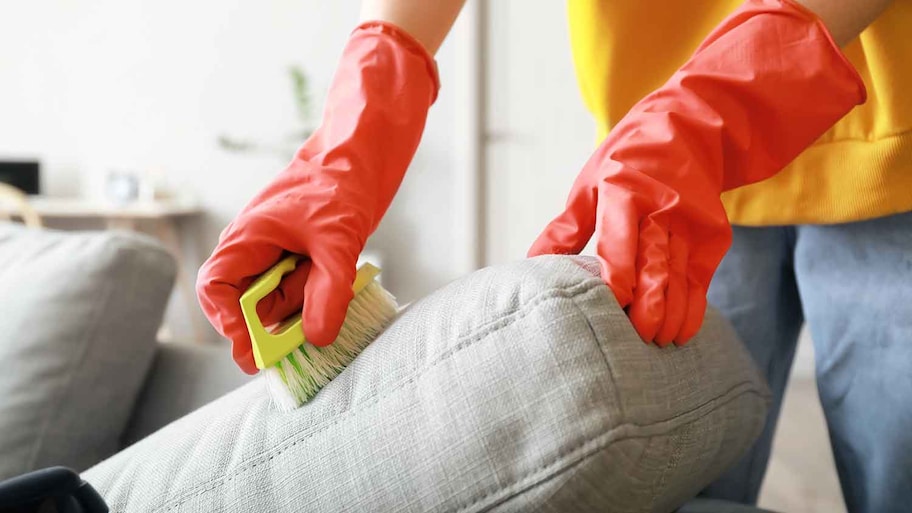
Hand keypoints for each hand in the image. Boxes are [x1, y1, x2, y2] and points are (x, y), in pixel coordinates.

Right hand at [197, 22, 437, 372]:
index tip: (256, 349)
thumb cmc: (341, 184)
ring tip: (329, 273)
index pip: (215, 288)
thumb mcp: (339, 241)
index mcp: (247, 238)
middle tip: (307, 332)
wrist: (362, 156)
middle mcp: (253, 251)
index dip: (229, 323)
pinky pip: (298, 294)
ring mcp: (274, 257)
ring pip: (276, 303)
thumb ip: (328, 291)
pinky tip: (335, 278)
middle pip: (246, 305)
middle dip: (275, 320)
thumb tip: (317, 338)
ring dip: (302, 306)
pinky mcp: (297, 262)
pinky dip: (317, 298)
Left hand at [530, 0, 864, 345]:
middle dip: (650, 309)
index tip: (613, 309)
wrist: (689, 130)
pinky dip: (693, 307)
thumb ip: (563, 229)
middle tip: (638, 340)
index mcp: (623, 193)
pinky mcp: (713, 236)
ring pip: (682, 279)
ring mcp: (691, 224)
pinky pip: (702, 280)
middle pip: (656, 267)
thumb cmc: (625, 162)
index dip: (619, 280)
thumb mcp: (588, 185)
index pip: (620, 244)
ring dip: (672, 315)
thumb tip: (530, 266)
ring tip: (658, 343)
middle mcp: (661, 209)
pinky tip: (681, 332)